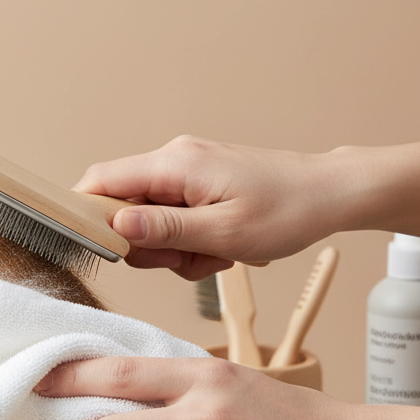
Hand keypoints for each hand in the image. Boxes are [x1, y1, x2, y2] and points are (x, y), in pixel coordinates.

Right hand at [73, 136, 345, 278]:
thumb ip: (165, 230)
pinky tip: (219, 247)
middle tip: (184, 259)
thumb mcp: (223, 233)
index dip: (88, 216)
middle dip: (146, 244)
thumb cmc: (288, 211)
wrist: (331, 195)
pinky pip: (173, 217)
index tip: (105, 250)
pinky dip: (189, 240)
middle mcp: (174, 160)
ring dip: (173, 247)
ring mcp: (186, 171)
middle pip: (122, 206)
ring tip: (212, 253)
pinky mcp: (198, 183)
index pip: (100, 181)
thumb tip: (116, 225)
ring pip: (148, 218)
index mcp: (174, 165)